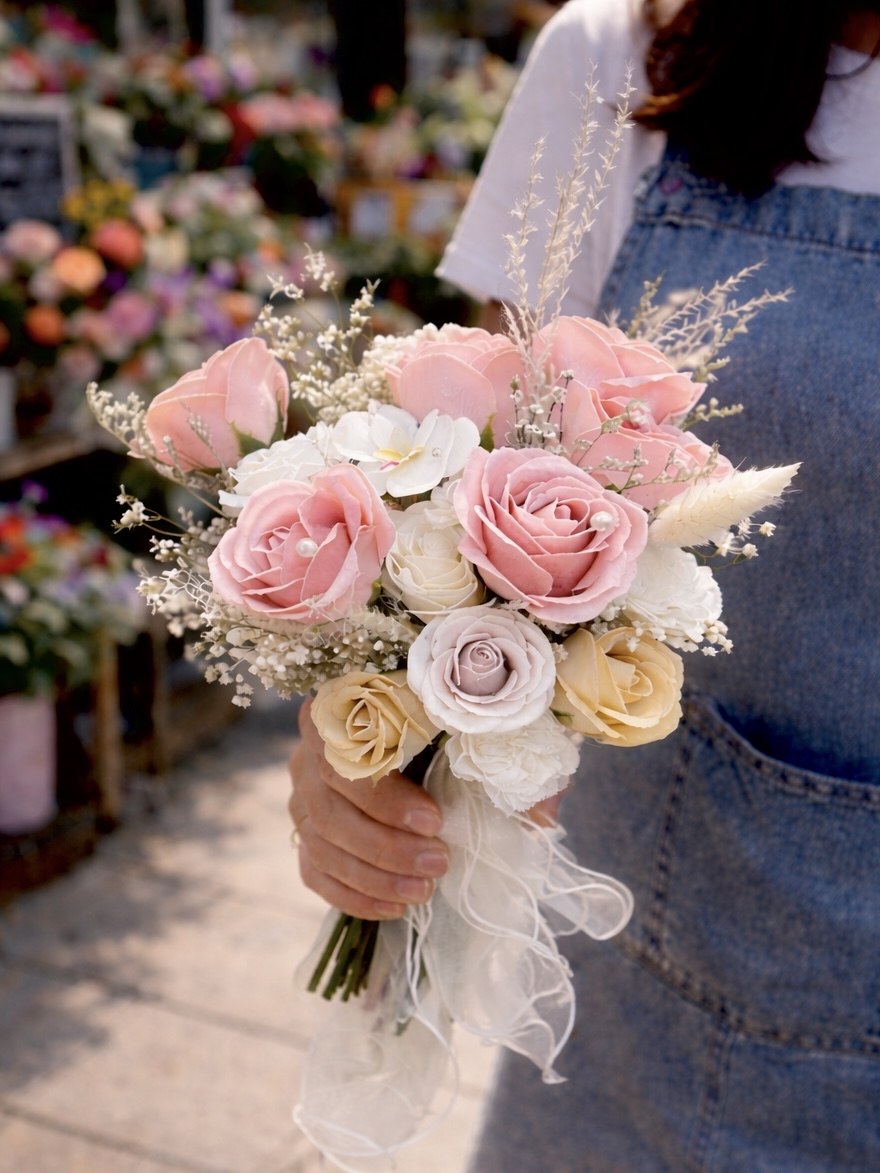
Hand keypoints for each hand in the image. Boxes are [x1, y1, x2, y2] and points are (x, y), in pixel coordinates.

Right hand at [288, 699, 448, 919]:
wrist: (404, 742)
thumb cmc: (425, 727)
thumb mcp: (439, 722)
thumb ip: (464, 745)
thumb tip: (513, 792)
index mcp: (332, 718)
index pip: (343, 764)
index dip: (385, 799)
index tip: (434, 821)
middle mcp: (305, 759)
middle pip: (331, 813)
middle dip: (387, 847)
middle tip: (438, 863)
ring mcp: (300, 801)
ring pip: (323, 849)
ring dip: (375, 879)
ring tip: (424, 890)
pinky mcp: (304, 836)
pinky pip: (316, 874)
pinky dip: (355, 897)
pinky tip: (394, 908)